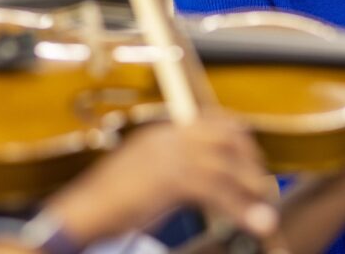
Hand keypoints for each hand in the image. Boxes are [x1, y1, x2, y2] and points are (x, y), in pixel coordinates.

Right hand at [43, 116, 277, 246]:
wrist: (79, 217)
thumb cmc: (107, 205)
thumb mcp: (143, 177)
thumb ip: (170, 170)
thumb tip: (202, 182)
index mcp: (162, 133)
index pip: (211, 121)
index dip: (238, 138)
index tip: (253, 157)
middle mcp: (168, 137)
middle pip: (225, 137)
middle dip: (250, 161)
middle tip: (262, 187)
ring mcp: (168, 155)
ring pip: (225, 166)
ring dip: (250, 189)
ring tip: (265, 212)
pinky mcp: (169, 179)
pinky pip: (216, 190)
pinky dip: (239, 208)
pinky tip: (253, 222)